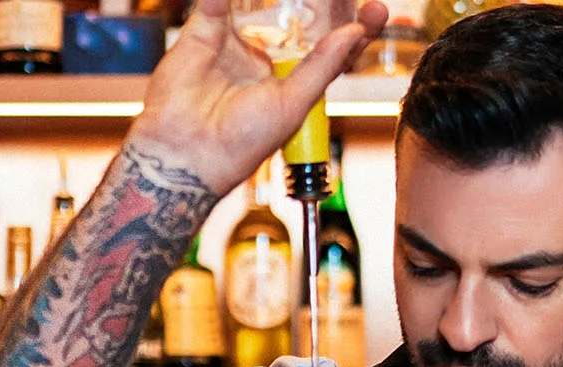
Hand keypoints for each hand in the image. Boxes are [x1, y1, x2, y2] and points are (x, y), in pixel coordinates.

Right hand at [125, 0, 387, 197]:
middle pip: (298, 19)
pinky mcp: (201, 35)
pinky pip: (216, 3)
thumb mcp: (294, 104)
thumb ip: (322, 64)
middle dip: (319, 3)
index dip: (355, 29)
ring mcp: (233, 45)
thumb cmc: (239, 144)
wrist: (184, 155)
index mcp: (290, 82)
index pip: (329, 48)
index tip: (377, 11)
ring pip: (259, 5)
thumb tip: (355, 31)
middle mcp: (263, 60)